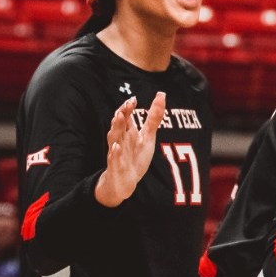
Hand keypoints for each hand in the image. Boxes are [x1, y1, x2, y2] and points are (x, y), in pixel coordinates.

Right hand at [95, 92, 166, 207]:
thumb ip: (154, 117)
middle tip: (127, 104)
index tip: (134, 99)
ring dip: (116, 127)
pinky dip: (115, 152)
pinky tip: (117, 147)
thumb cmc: (135, 156)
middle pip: (119, 124)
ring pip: (114, 138)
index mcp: (128, 132)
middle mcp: (121, 139)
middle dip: (122, 114)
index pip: (126, 117)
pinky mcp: (116, 166)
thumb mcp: (147, 136)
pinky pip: (114, 158)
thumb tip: (161, 95)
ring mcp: (117, 152)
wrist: (125, 181)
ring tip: (118, 117)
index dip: (129, 108)